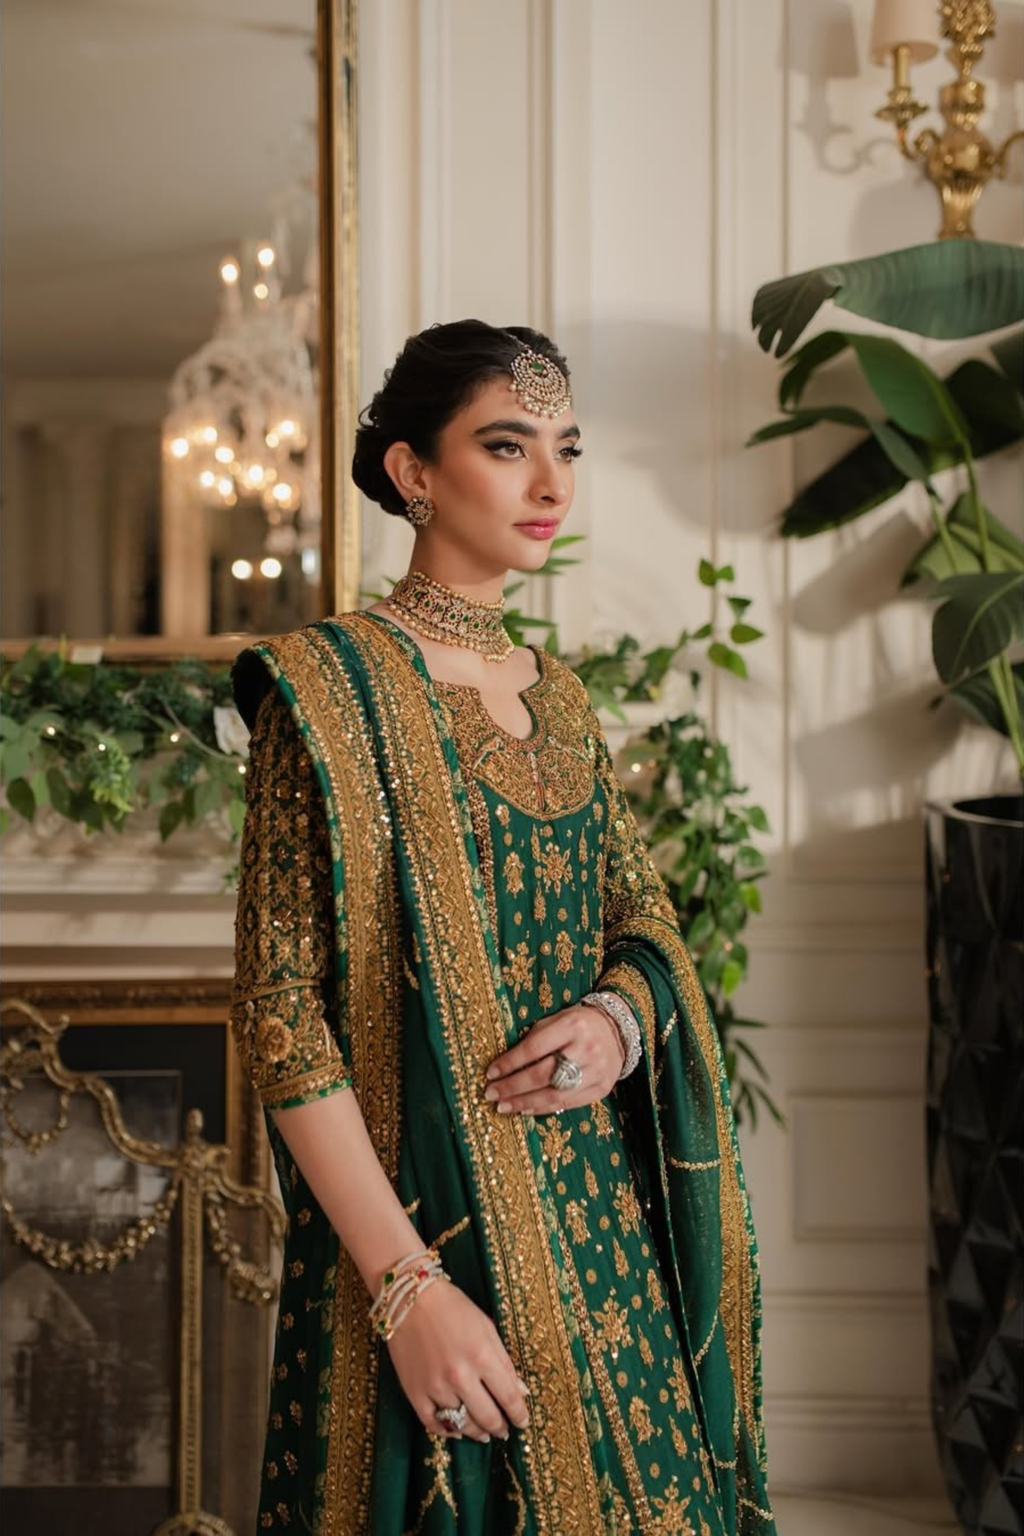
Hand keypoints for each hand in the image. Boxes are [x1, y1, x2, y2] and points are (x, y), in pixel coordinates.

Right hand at [386, 1279, 530, 1443]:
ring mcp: (435, 1387)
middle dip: (500, 1428)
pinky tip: (457, 1430)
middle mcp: (460, 1376)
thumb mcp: (486, 1328)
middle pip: (487, 1417)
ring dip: (477, 1432)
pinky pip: (434, 1424)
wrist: (409, 1299)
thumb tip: (520, 1392)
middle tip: (504, 1431)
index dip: (519, 1415)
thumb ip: (504, 1362)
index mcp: (481, 1356)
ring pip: (462, 1424)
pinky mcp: (414, 1392)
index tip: (523, 1422)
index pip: (508, 1398)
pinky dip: (447, 1432)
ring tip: (483, 1434)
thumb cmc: (453, 1308)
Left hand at [484, 1002, 624, 1116]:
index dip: (510, 1062)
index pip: (534, 1048)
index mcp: (572, 1026)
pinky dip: (544, 1108)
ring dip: (524, 1103)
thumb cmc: (579, 1023)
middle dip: (512, 1087)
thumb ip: (535, 1038)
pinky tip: (526, 1109)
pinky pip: (568, 1103)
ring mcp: (596, 1071)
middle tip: (491, 1094)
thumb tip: (506, 1063)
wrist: (617, 1029)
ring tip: (503, 1107)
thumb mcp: (558, 1019)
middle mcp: (586, 1049)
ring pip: (554, 1094)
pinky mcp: (601, 1088)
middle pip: (542, 1074)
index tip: (490, 1073)